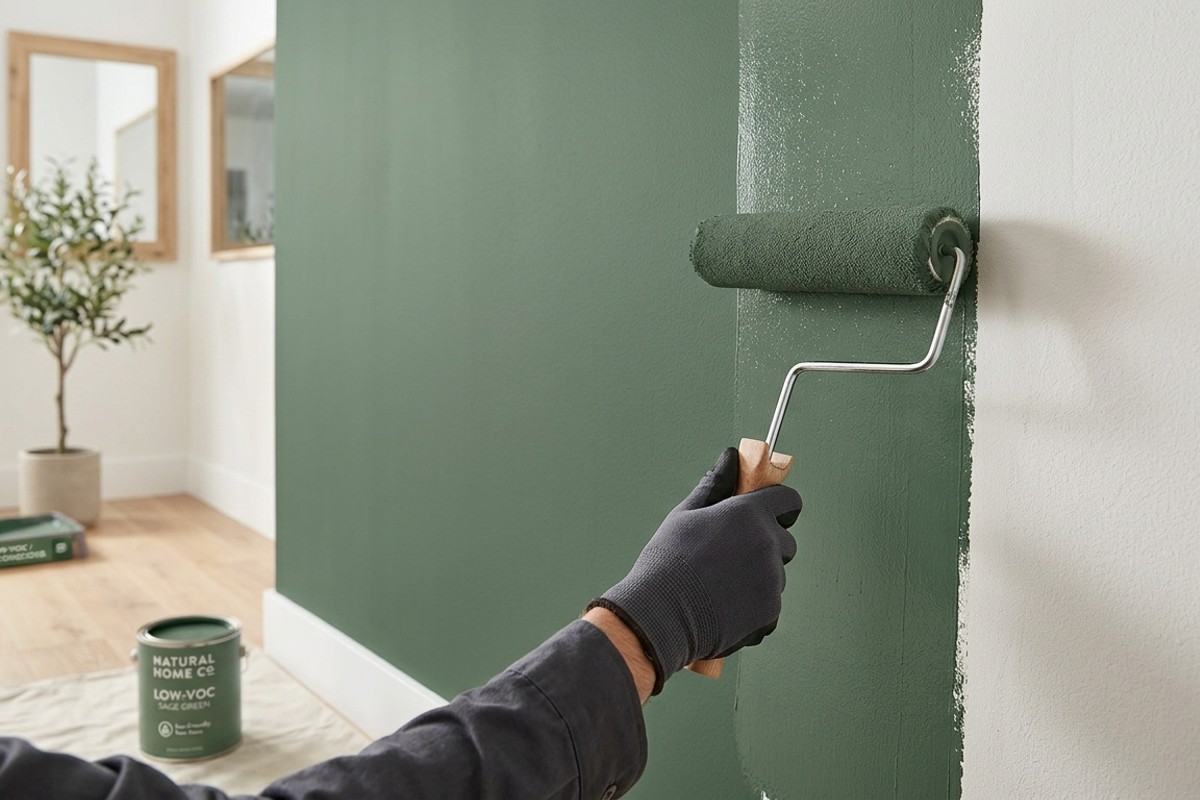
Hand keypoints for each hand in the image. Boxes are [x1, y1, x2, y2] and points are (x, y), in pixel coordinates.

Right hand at [588, 448, 800, 693]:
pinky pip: (770, 603)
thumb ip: (715, 484)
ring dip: (759, 577)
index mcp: (749, 514)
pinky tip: (724, 607)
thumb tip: (730, 457)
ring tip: (720, 585)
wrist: (660, 616)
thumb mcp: (686, 515)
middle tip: (731, 555)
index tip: (766, 512)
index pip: (790, 500)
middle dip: (767, 544)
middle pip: (786, 540)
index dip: (779, 506)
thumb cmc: (667, 562)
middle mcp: (768, 544)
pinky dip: (754, 605)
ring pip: (777, 574)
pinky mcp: (771, 611)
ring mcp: (773, 579)